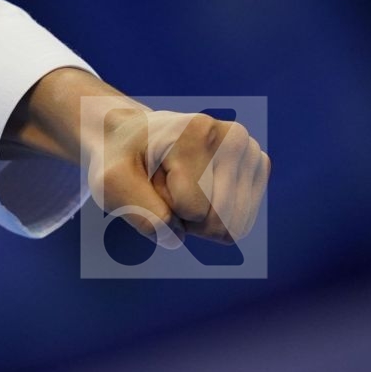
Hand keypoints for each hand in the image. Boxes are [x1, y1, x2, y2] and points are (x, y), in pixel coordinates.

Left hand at [89, 104, 270, 249]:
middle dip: (182, 215)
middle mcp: (233, 137)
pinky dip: (214, 214)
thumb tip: (176, 239)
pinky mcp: (259, 166)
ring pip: (231, 226)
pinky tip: (198, 186)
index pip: (191, 208)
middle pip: (217, 221)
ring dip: (198, 216)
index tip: (149, 176)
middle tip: (163, 182)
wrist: (133, 136)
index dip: (163, 205)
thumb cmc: (121, 159)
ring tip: (178, 183)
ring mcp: (251, 151)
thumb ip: (140, 212)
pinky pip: (240, 223)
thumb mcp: (111, 182)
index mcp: (196, 132)